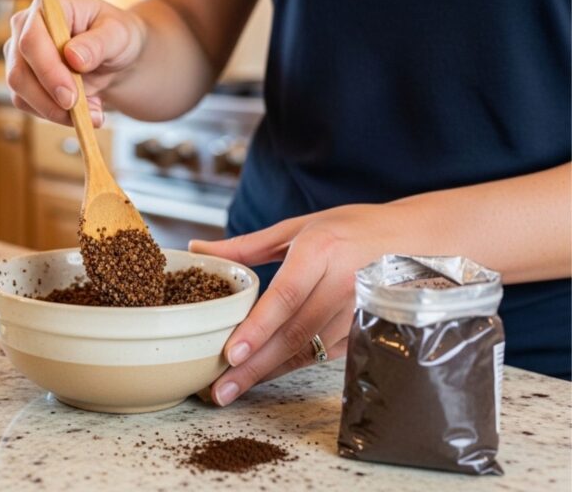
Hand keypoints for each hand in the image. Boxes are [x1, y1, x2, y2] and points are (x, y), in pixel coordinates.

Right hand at [4, 0, 145, 126]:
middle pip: (19, 71)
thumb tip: (73, 57)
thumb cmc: (116, 37)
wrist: (114, 57)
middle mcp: (24, 29)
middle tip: (82, 113)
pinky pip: (28, 104)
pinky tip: (82, 111)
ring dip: (55, 111)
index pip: (31, 39)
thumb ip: (98, 43)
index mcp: (47, 7)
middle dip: (49, 98)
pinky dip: (55, 114)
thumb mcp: (119, 35)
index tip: (70, 97)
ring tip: (93, 112)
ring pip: (20, 92)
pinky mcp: (22, 80)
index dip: (48, 70)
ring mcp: (19, 56)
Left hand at [190, 203, 418, 405]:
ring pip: (309, 349)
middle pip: (294, 332)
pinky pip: (324, 353)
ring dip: (270, 371)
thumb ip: (246, 246)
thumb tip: (199, 249)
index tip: (231, 353)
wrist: (417, 238)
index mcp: (321, 250)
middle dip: (254, 365)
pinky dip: (293, 365)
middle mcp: (343, 282)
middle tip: (221, 388)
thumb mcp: (299, 227)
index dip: (258, 328)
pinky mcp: (367, 330)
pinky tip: (266, 374)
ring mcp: (359, 310)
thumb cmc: (351, 228)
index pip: (285, 296)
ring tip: (234, 388)